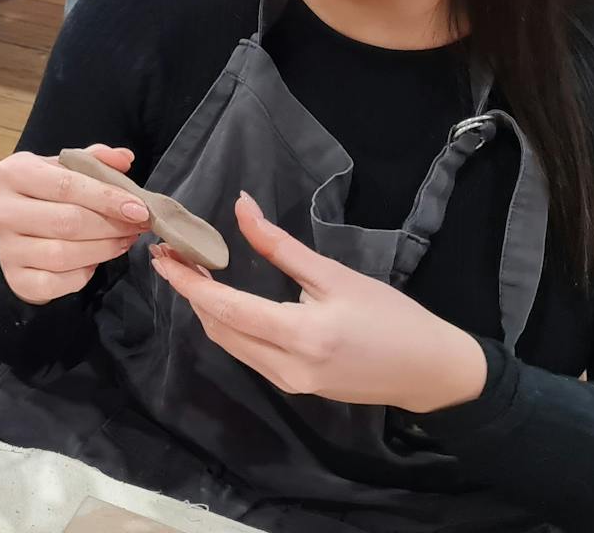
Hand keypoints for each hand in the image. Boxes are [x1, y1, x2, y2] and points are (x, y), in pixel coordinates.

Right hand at [0, 144, 151, 304]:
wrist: (18, 232)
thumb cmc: (46, 196)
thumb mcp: (64, 169)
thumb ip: (94, 160)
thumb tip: (124, 158)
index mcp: (14, 173)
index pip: (66, 185)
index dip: (106, 197)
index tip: (138, 208)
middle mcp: (3, 210)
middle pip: (67, 221)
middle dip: (111, 225)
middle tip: (138, 225)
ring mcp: (6, 247)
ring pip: (64, 254)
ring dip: (103, 249)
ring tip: (124, 240)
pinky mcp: (15, 278)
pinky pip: (58, 282)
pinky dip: (84, 273)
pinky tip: (96, 260)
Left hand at [152, 192, 487, 413]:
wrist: (431, 371)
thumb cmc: (391, 316)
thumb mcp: (336, 275)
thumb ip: (280, 247)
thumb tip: (241, 207)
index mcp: (300, 336)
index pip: (225, 308)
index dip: (188, 283)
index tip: (162, 256)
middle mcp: (286, 367)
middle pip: (219, 328)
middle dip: (191, 293)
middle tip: (174, 255)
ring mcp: (288, 383)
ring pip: (229, 343)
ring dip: (207, 309)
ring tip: (192, 271)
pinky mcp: (293, 387)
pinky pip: (247, 353)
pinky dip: (228, 324)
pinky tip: (223, 298)